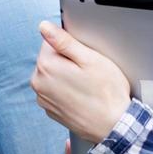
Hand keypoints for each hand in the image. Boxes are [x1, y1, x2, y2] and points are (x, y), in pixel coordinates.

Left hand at [30, 21, 130, 143]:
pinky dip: (67, 92)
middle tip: (88, 72)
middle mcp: (38, 83)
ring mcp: (43, 99)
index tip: (84, 58)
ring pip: (53, 76)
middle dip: (67, 62)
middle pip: (51, 59)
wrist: (114, 126)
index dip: (71, 47)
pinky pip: (56, 92)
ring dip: (67, 77)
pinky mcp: (51, 110)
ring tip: (86, 86)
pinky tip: (83, 96)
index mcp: (45, 66)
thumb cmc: (107, 92)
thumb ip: (64, 41)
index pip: (51, 42)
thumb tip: (43, 27)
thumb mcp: (90, 59)